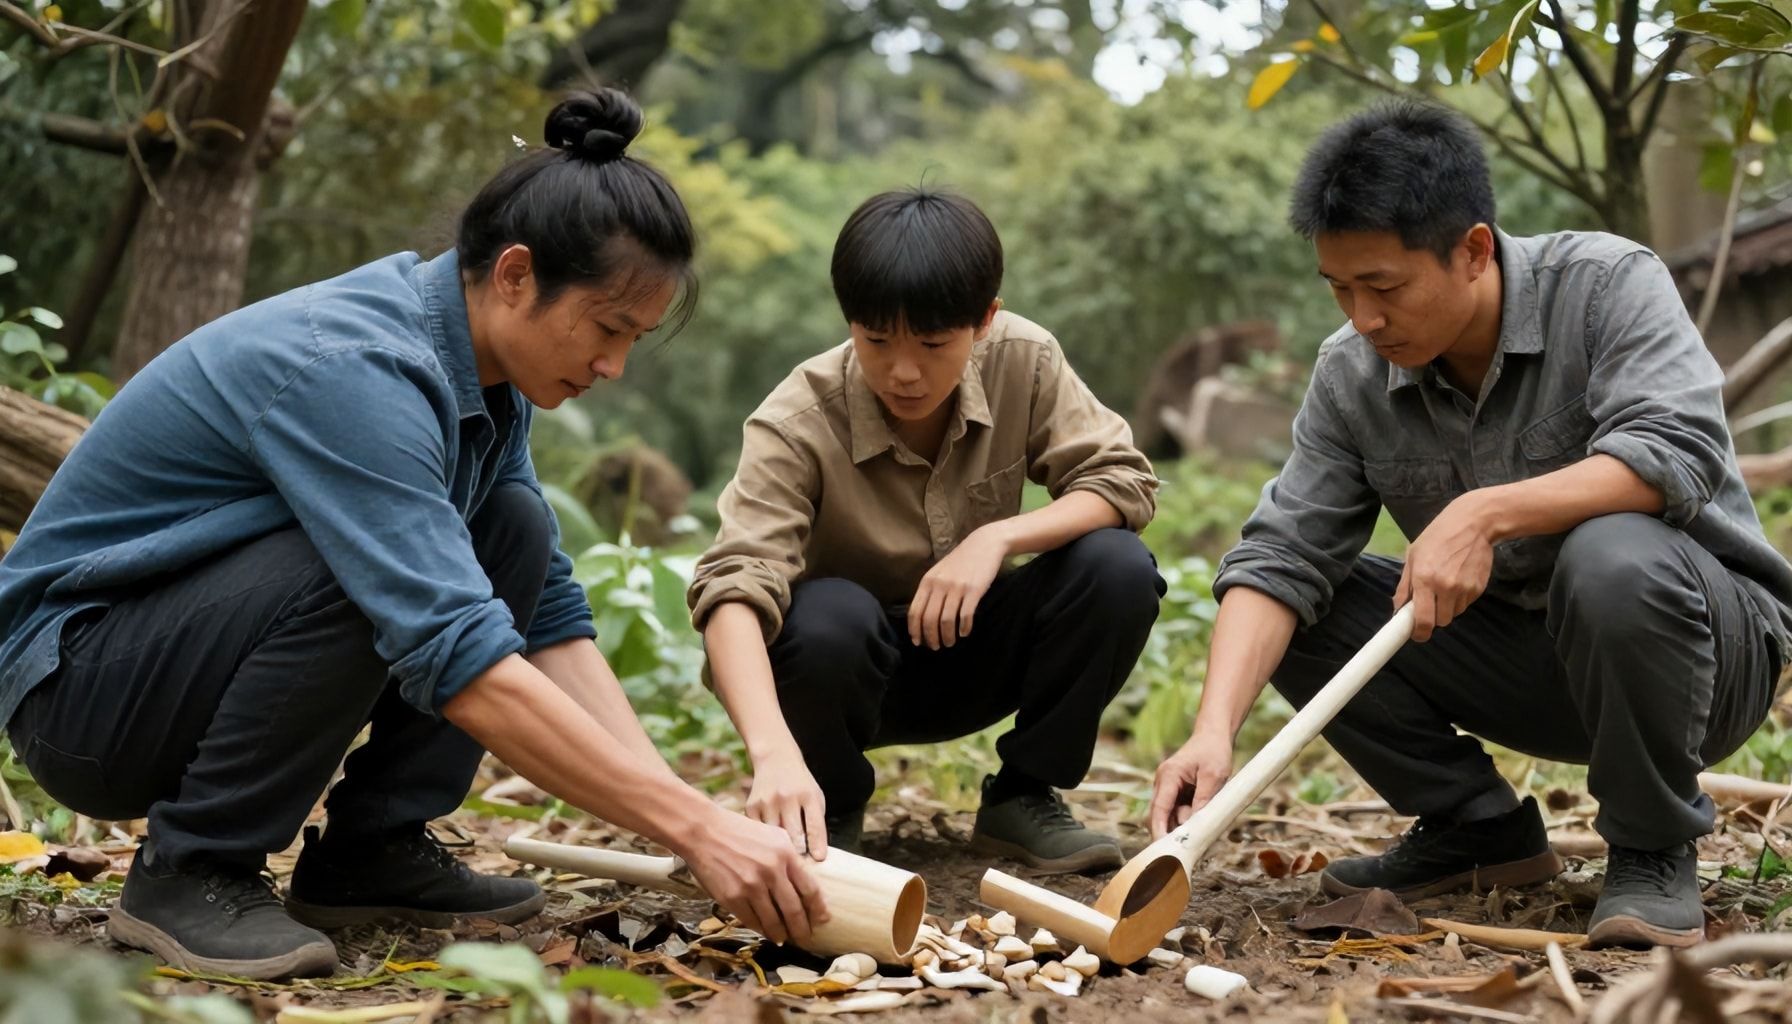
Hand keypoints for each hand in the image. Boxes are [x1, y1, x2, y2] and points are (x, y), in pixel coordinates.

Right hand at [680, 807, 828, 945]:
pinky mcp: (733, 898)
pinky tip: (766, 932)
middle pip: (794, 910)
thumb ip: (790, 856)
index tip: (823, 920)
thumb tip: (804, 880)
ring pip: (773, 920)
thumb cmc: (740, 831)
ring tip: (785, 939)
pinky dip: (761, 929)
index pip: (810, 889)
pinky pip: (752, 921)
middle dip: (802, 928)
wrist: (704, 831)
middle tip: (805, 938)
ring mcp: (751, 887)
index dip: (818, 909)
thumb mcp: (773, 835)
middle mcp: (771, 872)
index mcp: (785, 854)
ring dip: (781, 934)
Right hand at [745, 749, 828, 860]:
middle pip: (794, 836)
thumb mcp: (814, 796)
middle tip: (800, 865)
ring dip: (779, 849)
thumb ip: (815, 822)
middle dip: (799, 853)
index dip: (817, 846)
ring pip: (774, 838)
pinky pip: (759, 833)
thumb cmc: (800, 785)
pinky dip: (764, 840)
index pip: (814, 826)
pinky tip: (767, 840)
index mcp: (807, 795)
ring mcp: (767, 801)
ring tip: (782, 857)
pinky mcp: (751, 806)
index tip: (819, 860)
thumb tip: (814, 854)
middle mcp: (787, 797)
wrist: (775, 760)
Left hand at [909, 525, 1008, 648]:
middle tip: (936, 647)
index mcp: (927, 581)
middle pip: (929, 619)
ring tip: (950, 642)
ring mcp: (956, 587)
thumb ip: (930, 590)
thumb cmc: (961, 561)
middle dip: (931, 637)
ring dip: (947, 636)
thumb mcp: (939, 572)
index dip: (915, 630)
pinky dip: (964, 628)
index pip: (915, 611)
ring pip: (946, 620)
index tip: (918, 642)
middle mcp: (939, 585)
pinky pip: (965, 615)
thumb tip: (921, 616)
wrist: (984, 544)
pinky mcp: (974, 590)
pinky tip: (964, 633)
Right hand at [1148, 729, 1234, 838]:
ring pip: (1169, 815)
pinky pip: (1177, 810)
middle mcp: (1162, 782)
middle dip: (1172, 831)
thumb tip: (1195, 824)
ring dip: (1182, 824)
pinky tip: (1200, 822)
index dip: (1159, 830)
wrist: (1214, 736)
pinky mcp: (1175, 792)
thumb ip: (1203, 799)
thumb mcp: (1214, 776)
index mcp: (1169, 776)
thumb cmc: (1214, 752)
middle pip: (1160, 815)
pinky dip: (1187, 819)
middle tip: (1189, 846)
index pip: (1159, 808)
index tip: (1163, 849)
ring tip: (1202, 829)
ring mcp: (1167, 787)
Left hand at [1395, 492, 1496, 642]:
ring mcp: (1464, 589)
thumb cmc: (1437, 537)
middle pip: (1440, 621)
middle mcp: (1445, 587)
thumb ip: (1404, 586)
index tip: (1417, 635)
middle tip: (1430, 602)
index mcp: (1424, 579)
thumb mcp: (1413, 557)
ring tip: (1445, 586)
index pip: (1423, 619)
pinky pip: (1465, 604)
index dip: (1419, 633)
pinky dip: (1460, 599)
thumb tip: (1397, 610)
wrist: (1473, 524)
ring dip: (1447, 607)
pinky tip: (1458, 580)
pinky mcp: (1479, 588)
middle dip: (1433, 616)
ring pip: (1453, 614)